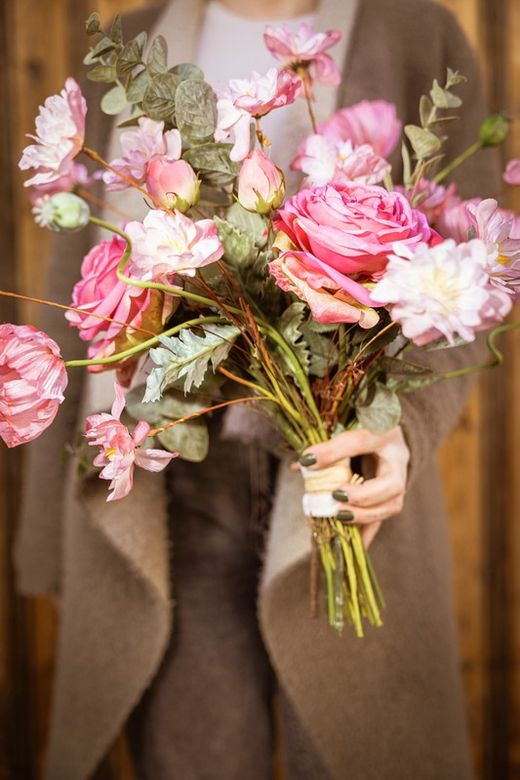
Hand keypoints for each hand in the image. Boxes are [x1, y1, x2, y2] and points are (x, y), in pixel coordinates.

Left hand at [295, 427, 409, 547]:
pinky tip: (353, 545)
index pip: (361, 440)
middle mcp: (398, 458)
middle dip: (364, 495)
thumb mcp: (345, 426)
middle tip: (336, 496)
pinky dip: (366, 533)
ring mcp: (400, 479)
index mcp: (384, 431)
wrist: (386, 434)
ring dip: (364, 515)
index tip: (307, 460)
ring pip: (392, 504)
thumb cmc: (363, 425)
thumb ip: (324, 444)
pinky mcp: (392, 497)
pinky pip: (382, 518)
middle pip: (391, 483)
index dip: (334, 451)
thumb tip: (299, 466)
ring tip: (338, 516)